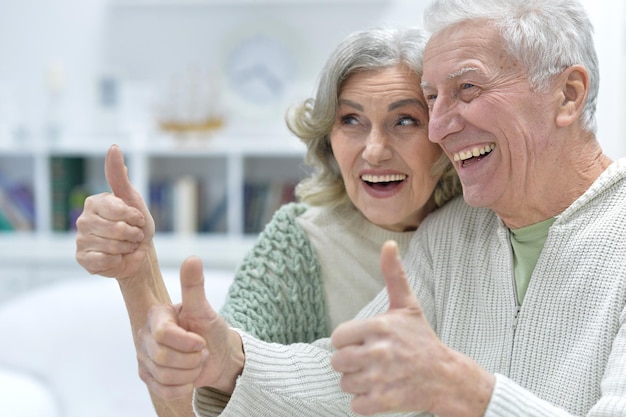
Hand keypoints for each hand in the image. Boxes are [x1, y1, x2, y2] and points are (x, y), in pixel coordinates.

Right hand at [75, 144, 154, 279]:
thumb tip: (113, 147)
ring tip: (126, 246)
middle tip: (134, 235)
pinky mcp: (82, 258)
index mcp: (94, 202)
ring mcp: (81, 240)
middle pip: (116, 229)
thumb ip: (119, 177)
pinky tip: (116, 257)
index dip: (135, 217)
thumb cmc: (136, 225)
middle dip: (133, 234)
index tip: (138, 219)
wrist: (137, 254)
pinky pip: (104, 260)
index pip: (120, 210)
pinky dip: (117, 260)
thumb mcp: (132, 199)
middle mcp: (83, 219)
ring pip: (112, 246)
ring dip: (127, 248)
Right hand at [137, 256, 243, 399]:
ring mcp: (144, 357)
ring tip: (196, 361)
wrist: (217, 356)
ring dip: (189, 372)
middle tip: (201, 351)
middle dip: (191, 358)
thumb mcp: (205, 309)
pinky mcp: (148, 376)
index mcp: (157, 316)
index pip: (164, 335)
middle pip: (162, 357)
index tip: (201, 341)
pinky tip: (189, 376)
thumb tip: (192, 258)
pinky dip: (183, 386)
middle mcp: (146, 335)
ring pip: (163, 375)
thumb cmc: (211, 330)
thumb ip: (194, 286)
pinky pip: (163, 389)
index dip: (187, 342)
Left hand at [330, 241, 493, 416]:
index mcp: (380, 326)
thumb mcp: (408, 306)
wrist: (448, 377)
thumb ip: (393, 275)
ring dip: (358, 383)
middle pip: (338, 362)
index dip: (348, 342)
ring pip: (345, 384)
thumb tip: (389, 243)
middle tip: (370, 361)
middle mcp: (379, 352)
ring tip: (376, 376)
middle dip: (351, 364)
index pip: (338, 337)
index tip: (364, 343)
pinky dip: (365, 403)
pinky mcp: (385, 401)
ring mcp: (382, 378)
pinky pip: (356, 406)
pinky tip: (380, 392)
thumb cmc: (422, 340)